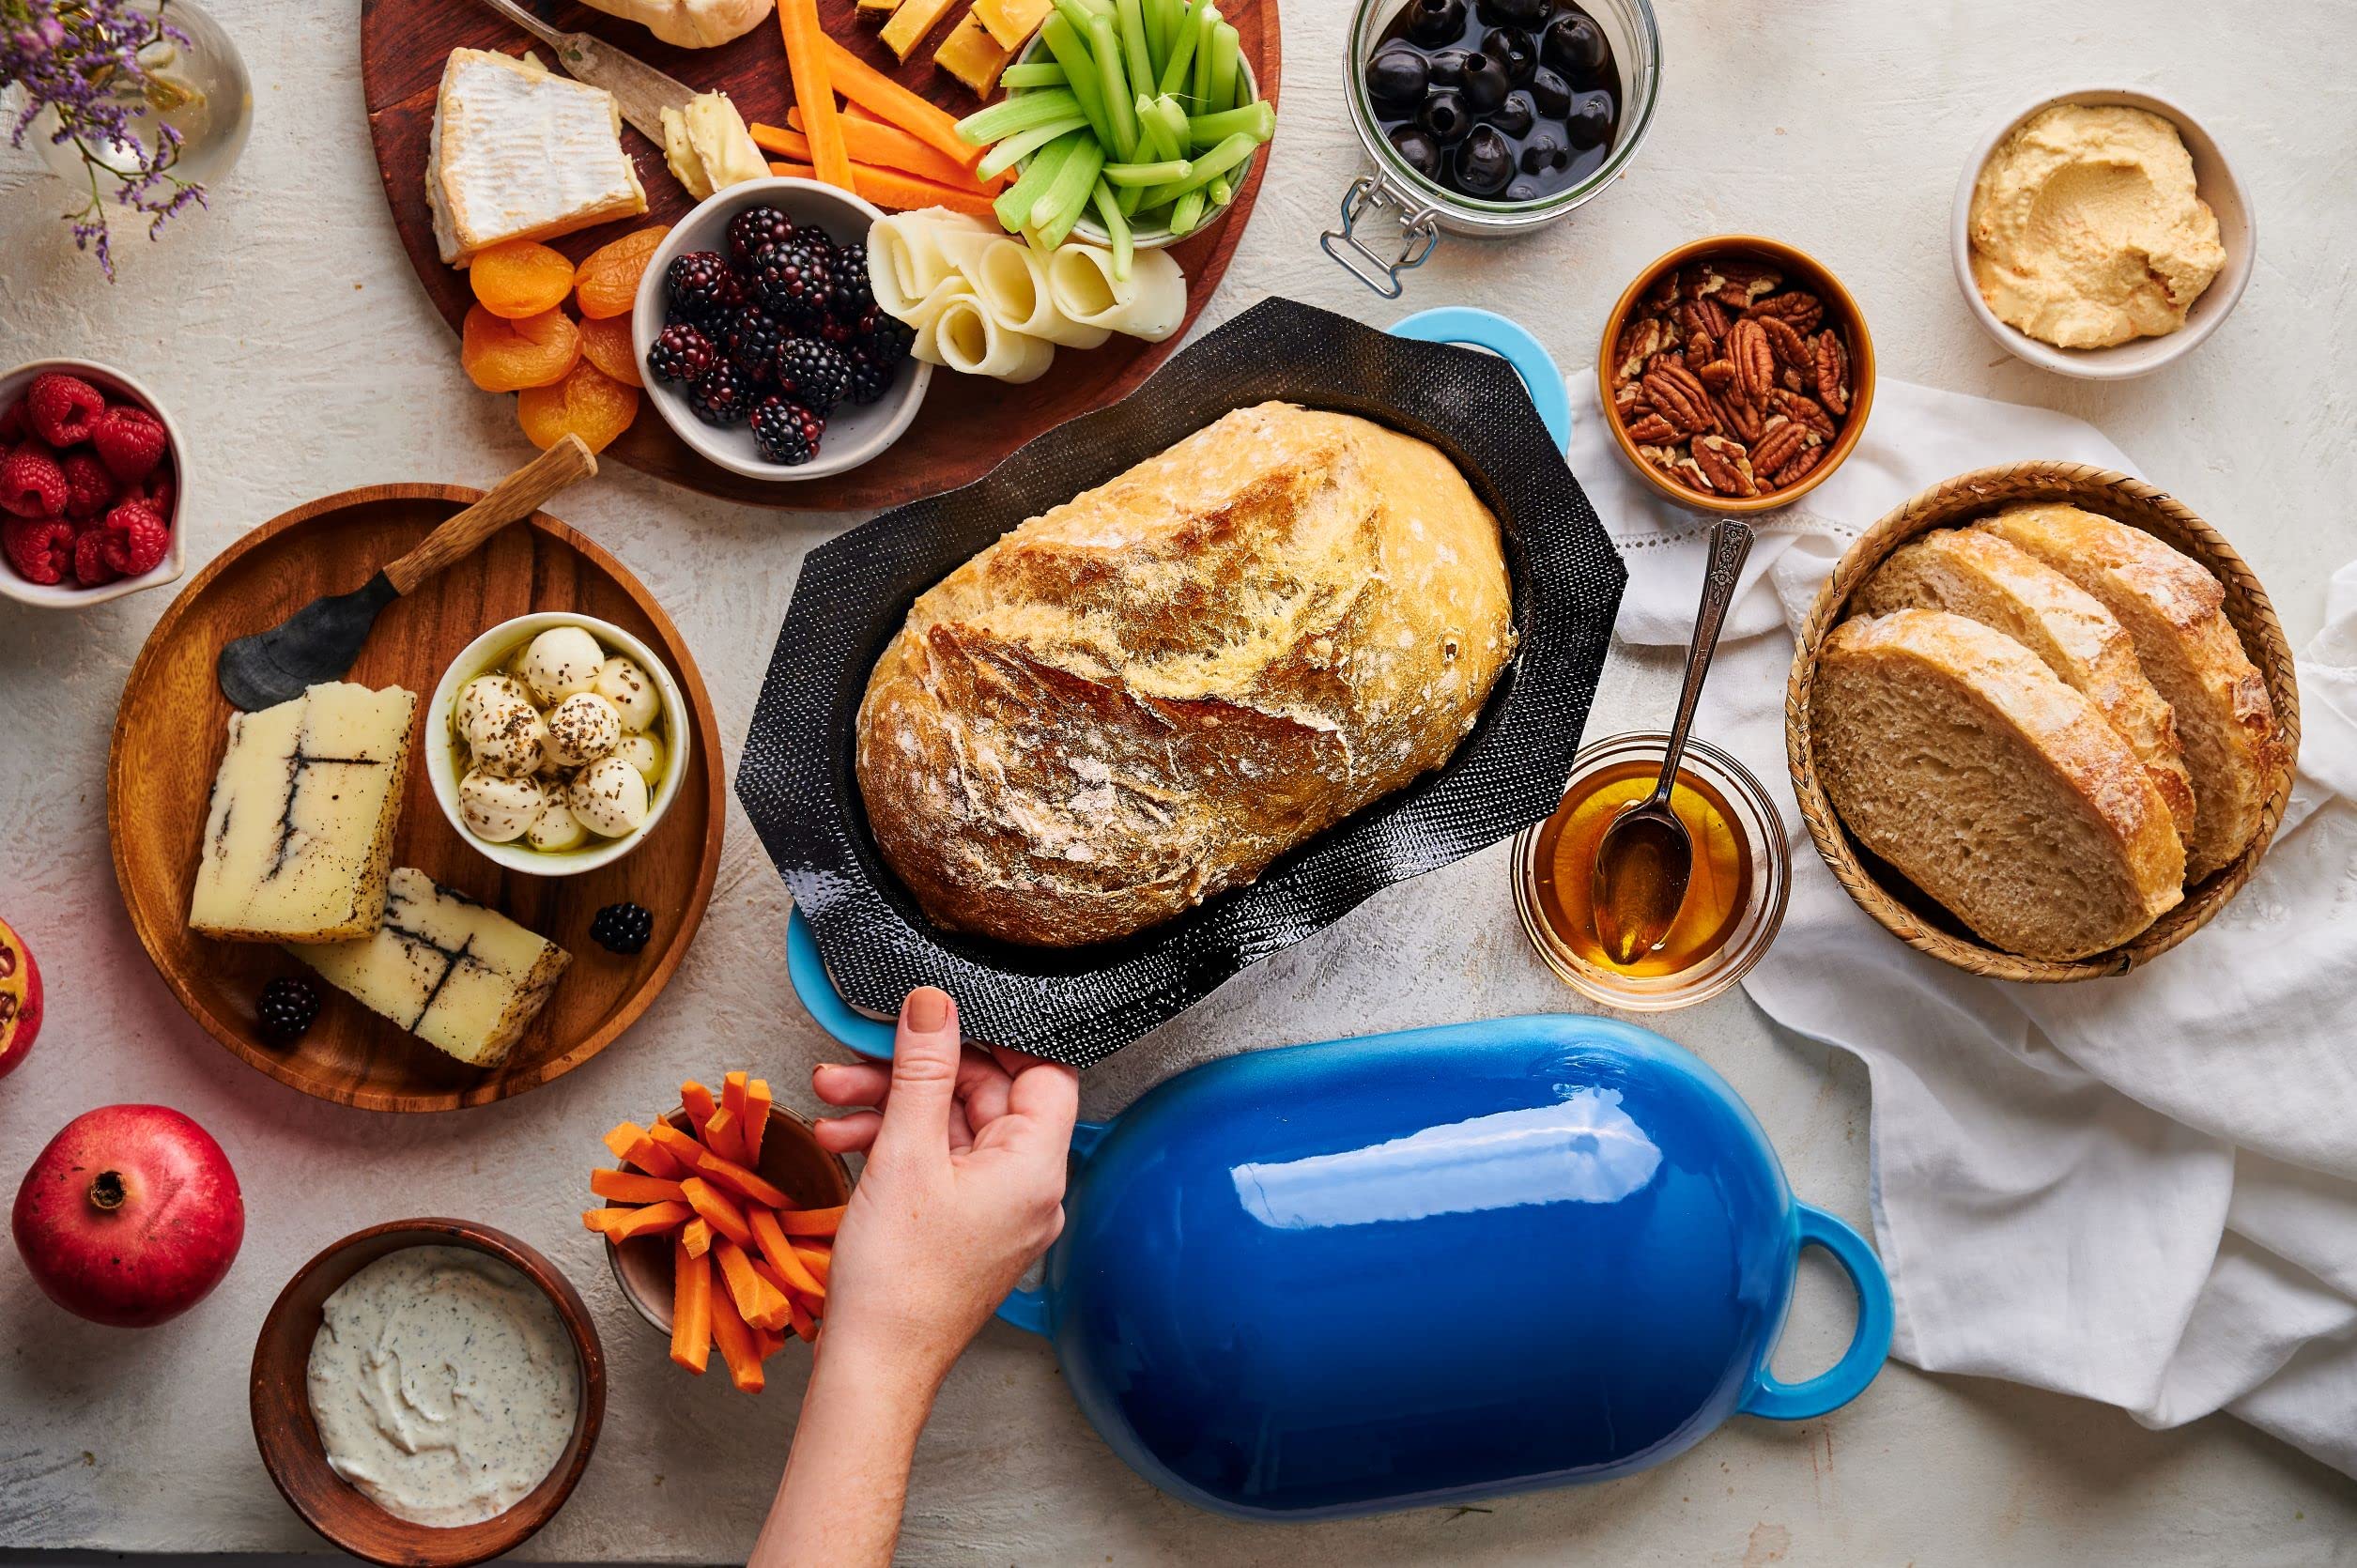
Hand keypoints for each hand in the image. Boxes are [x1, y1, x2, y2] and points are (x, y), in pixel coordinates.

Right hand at [810, 987, 1079, 1386]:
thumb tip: (934, 1003)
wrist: (873, 1368)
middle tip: (856, 1061)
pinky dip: (897, 1146)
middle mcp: (1031, 1188)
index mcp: (1037, 1166)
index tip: (944, 1016)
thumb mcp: (906, 1151)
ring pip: (953, 1129)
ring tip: (830, 1100)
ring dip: (892, 1107)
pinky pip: (941, 1165)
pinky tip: (844, 1141)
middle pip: (985, 1096)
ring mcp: (1000, 1210)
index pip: (1043, 1071)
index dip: (995, 1036)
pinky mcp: (968, 1228)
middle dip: (914, 1073)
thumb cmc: (898, 1281)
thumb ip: (923, 1068)